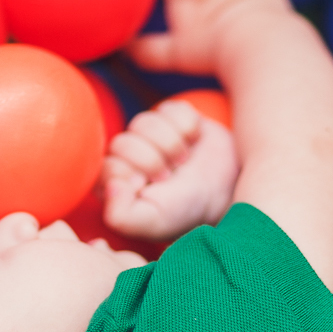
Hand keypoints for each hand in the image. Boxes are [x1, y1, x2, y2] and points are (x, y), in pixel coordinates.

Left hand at [101, 99, 238, 241]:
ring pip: (144, 122)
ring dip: (170, 144)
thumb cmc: (184, 210)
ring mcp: (149, 134)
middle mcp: (127, 156)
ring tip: (182, 161)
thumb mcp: (152, 222)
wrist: (225, 191)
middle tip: (168, 177)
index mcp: (116, 183)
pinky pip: (171, 109)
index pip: (107, 167)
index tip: (150, 189)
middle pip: (122, 143)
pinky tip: (194, 142)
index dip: (131, 176)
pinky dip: (188, 127)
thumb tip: (110, 186)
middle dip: (152, 162)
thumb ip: (121, 216)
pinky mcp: (171, 116)